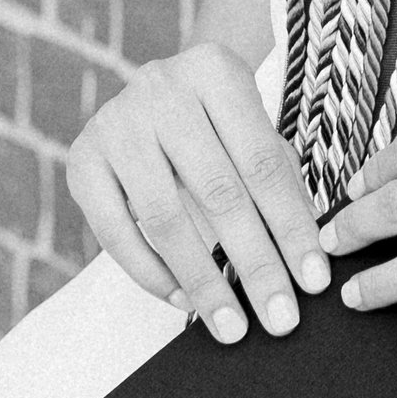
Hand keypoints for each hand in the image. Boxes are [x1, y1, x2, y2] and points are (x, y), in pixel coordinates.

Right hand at [66, 40, 329, 341]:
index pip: (262, 162)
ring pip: (165, 218)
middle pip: (217, 192)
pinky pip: (116, 234)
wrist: (154, 91)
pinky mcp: (80, 160)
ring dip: (203, 281)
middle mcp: (160, 88)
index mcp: (214, 71)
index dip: (292, 226)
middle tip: (282, 320)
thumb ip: (278, 183)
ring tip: (233, 326)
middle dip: (255, 264)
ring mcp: (114, 122)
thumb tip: (307, 261)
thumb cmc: (218, 124)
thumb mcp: (253, 132)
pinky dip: (153, 274)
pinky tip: (185, 301)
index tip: (315, 281)